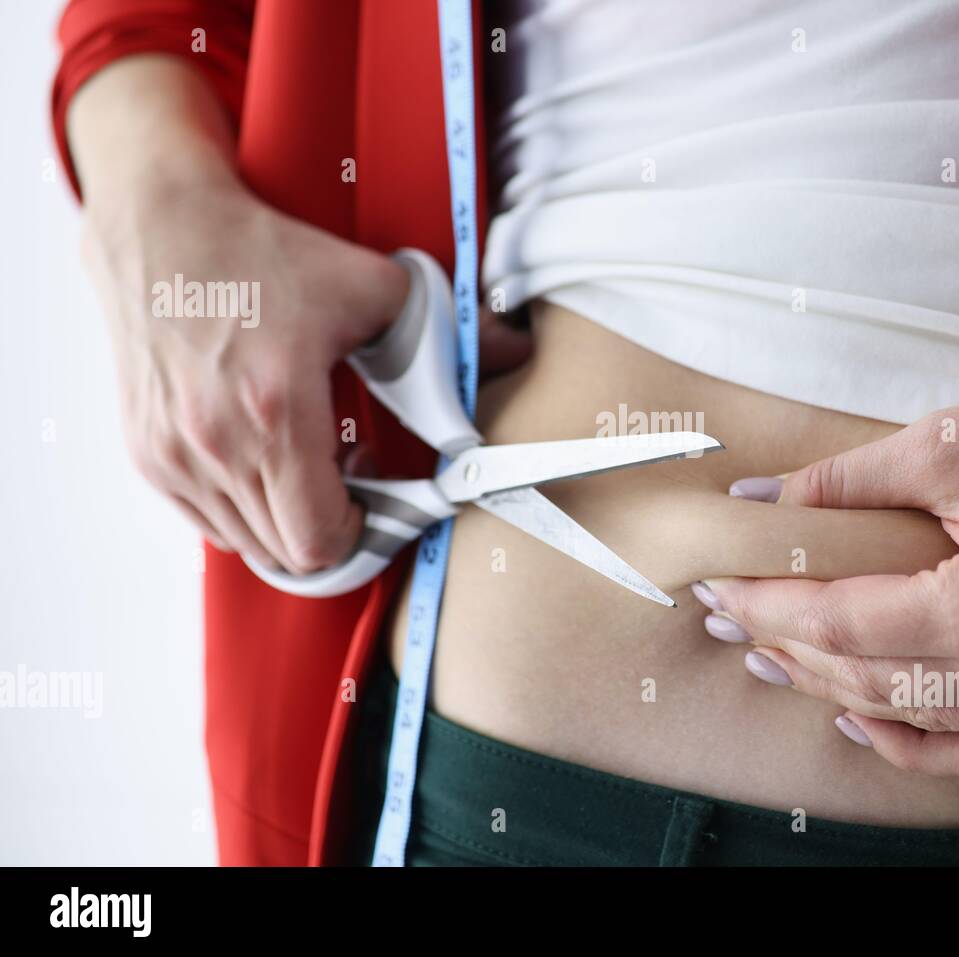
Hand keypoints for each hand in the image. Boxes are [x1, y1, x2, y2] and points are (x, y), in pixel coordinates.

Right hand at [71, 57, 530, 576]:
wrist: (162, 227)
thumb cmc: (267, 255)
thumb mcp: (373, 286)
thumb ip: (452, 333)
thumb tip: (518, 349)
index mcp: (275, 412)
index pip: (320, 543)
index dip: (363, 536)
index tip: (379, 497)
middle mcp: (213, 445)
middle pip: (288, 557)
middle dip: (334, 533)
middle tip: (354, 486)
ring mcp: (170, 455)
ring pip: (247, 545)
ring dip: (287, 522)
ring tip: (310, 465)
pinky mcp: (146, 452)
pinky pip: (208, 523)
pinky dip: (244, 510)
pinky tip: (266, 457)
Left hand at [700, 338, 958, 778]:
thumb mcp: (952, 442)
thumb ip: (843, 483)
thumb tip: (757, 501)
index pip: (846, 625)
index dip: (770, 607)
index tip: (718, 588)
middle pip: (873, 681)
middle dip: (788, 649)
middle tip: (728, 620)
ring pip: (921, 720)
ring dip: (838, 691)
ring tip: (774, 657)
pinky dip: (918, 741)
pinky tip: (860, 716)